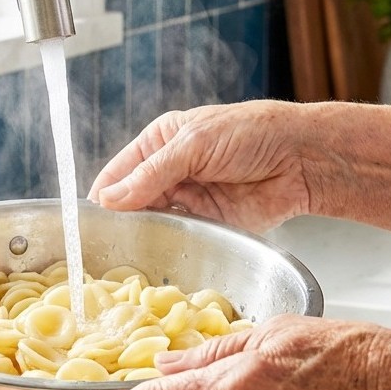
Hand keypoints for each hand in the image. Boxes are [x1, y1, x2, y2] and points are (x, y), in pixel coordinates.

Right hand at [87, 102, 312, 233]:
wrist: (302, 159)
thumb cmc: (252, 134)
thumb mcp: (195, 145)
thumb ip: (152, 174)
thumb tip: (110, 199)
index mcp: (159, 143)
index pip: (117, 173)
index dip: (102, 198)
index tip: (88, 223)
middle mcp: (168, 172)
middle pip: (131, 203)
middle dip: (121, 221)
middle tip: (105, 245)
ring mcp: (188, 200)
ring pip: (153, 223)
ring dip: (144, 236)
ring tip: (128, 254)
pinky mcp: (207, 225)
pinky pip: (179, 238)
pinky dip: (169, 246)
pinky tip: (159, 255)